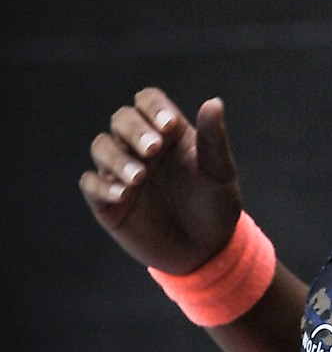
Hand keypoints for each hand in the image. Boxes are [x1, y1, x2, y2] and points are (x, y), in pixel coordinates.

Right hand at [79, 87, 242, 273]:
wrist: (205, 250)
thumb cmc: (215, 205)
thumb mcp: (219, 173)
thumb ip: (213, 139)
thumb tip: (214, 102)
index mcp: (169, 132)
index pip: (149, 101)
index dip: (153, 107)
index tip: (168, 126)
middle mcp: (141, 147)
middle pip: (122, 119)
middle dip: (134, 130)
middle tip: (152, 150)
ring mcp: (122, 172)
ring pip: (102, 147)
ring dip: (116, 158)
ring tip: (138, 177)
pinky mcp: (108, 201)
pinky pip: (92, 184)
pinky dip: (102, 185)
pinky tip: (122, 194)